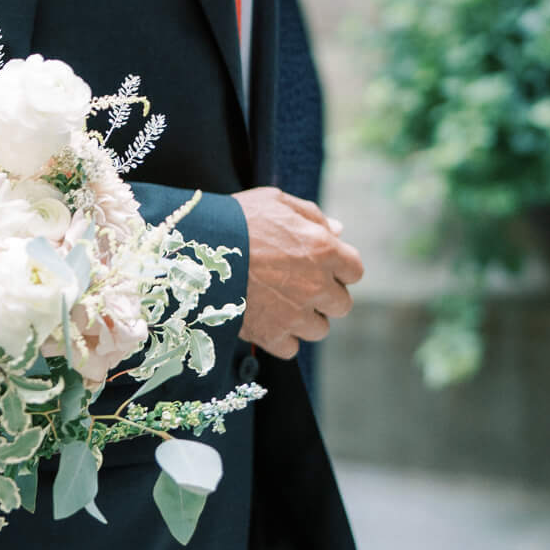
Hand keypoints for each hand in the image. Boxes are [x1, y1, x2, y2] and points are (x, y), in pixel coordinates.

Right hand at [235, 187, 363, 358]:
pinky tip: (265, 319)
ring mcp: (295, 314)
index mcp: (323, 249)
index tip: (318, 264)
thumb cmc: (236, 218)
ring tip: (278, 302)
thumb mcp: (275, 201)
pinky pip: (291, 347)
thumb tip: (339, 231)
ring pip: (319, 329)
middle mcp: (316, 285)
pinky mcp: (271, 334)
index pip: (354, 270)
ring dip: (304, 318)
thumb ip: (311, 215)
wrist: (195, 249)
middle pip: (341, 304)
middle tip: (297, 283)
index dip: (338, 267)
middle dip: (324, 295)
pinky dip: (281, 337)